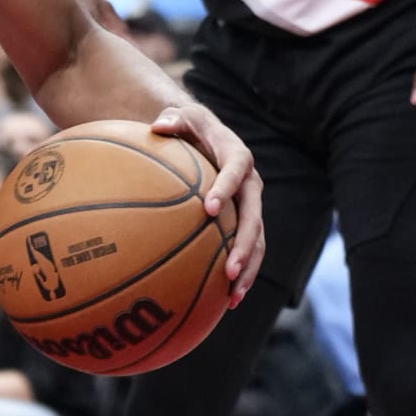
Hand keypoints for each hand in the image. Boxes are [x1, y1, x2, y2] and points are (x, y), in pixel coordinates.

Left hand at [151, 105, 264, 305]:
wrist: (206, 135)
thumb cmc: (188, 126)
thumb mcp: (181, 116)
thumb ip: (172, 119)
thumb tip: (158, 126)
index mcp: (237, 156)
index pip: (237, 170)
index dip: (226, 188)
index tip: (209, 209)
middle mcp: (250, 184)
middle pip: (254, 217)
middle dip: (244, 244)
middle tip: (229, 269)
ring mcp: (250, 205)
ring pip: (257, 240)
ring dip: (248, 268)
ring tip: (234, 295)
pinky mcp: (245, 221)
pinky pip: (248, 249)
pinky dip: (242, 273)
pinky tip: (227, 299)